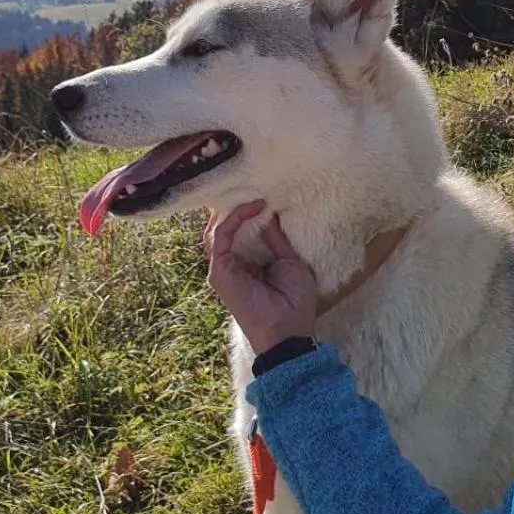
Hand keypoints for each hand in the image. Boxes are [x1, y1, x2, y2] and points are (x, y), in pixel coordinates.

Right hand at [204, 201, 318, 354]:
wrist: (289, 330)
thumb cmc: (295, 302)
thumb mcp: (291, 262)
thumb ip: (277, 240)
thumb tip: (270, 214)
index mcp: (249, 265)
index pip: (239, 233)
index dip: (246, 212)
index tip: (263, 194)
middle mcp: (233, 265)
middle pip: (225, 229)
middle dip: (235, 205)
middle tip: (250, 183)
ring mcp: (224, 268)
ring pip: (219, 230)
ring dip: (234, 207)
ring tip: (250, 189)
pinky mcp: (220, 272)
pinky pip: (222, 236)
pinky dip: (235, 218)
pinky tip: (253, 206)